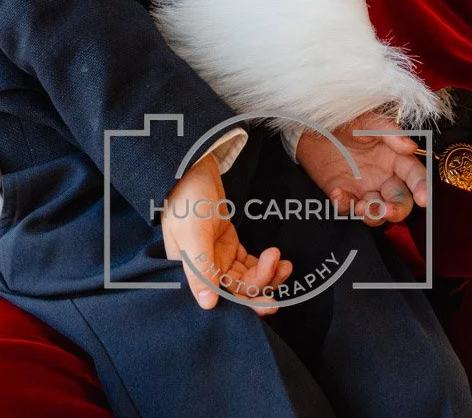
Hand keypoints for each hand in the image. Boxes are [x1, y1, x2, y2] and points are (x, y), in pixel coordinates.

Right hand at [161, 151, 291, 314]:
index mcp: (190, 273)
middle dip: (261, 287)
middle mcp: (205, 270)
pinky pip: (249, 264)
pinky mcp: (229, 246)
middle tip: (282, 278)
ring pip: (246, 278)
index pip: (221, 297)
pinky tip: (278, 258)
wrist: (194, 167)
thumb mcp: (192, 233)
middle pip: (237, 290)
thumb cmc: (187, 198)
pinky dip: (265, 264)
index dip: (245, 304)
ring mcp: (218, 258)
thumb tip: (207, 305)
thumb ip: (201, 268)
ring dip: (267, 274)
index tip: (269, 302)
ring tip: (285, 264)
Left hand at [295, 110, 427, 225]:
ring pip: (378, 213)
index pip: (415, 176)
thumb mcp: (368, 120)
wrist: (312, 125)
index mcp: (395, 158)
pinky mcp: (344, 195)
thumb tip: (411, 147)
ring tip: (361, 207)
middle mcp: (384, 177)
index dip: (422, 187)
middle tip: (387, 210)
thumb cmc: (345, 119)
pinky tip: (337, 193)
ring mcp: (364, 189)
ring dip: (374, 215)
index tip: (424, 199)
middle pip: (401, 201)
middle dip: (398, 210)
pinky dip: (345, 206)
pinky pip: (348, 209)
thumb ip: (390, 132)